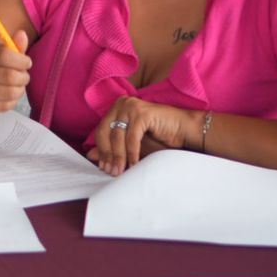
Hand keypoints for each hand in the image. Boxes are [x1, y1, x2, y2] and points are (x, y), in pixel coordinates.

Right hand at [0, 30, 30, 114]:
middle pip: (9, 76)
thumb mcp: (5, 53)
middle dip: (23, 77)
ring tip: (17, 86)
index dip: (21, 60)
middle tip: (23, 77)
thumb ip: (15, 46)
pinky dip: (13, 101)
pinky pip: (5, 105)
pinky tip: (9, 96)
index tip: (27, 63)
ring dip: (20, 90)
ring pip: (10, 92)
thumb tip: (22, 34)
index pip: (4, 54)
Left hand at [86, 97, 200, 175]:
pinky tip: (134, 164)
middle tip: (110, 171)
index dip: (101, 150)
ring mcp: (132, 106)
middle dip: (108, 155)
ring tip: (120, 171)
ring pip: (117, 136)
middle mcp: (122, 104)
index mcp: (117, 108)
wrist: (185, 130)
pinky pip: (132, 137)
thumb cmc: (160, 137)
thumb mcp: (132, 145)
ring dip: (118, 157)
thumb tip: (90, 155)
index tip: (103, 167)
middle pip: (106, 132)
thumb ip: (113, 147)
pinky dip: (132, 153)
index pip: (101, 131)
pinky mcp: (143, 113)